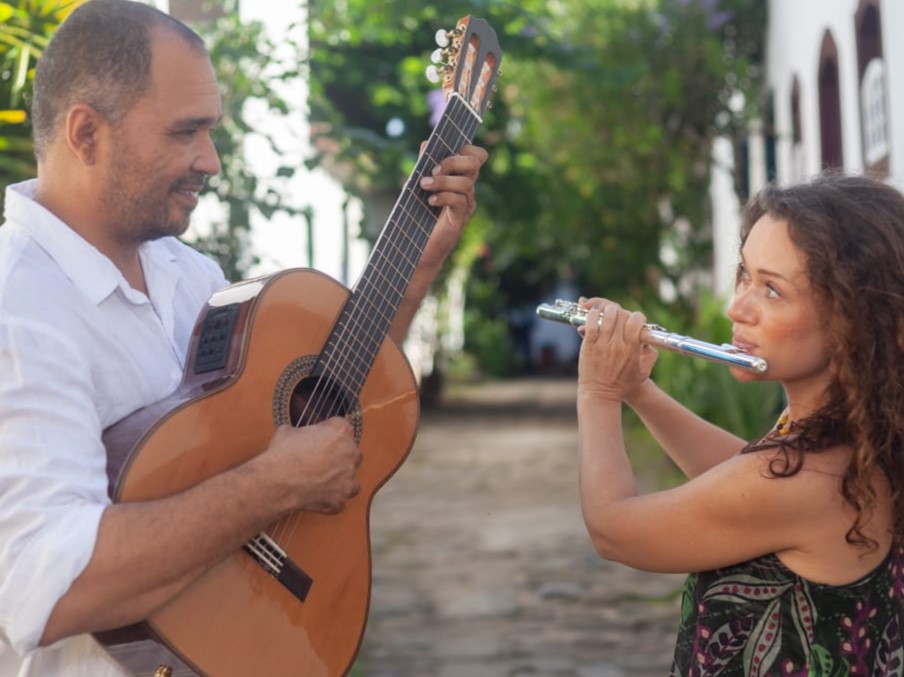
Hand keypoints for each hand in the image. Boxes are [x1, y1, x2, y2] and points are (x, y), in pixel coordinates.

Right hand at [262, 418, 361, 514]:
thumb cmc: (283, 454)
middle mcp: (350, 454)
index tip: (319, 437)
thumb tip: (296, 435)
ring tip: (323, 481)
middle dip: (339, 456)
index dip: (328, 432)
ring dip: (340, 479)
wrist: (278, 481)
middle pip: (351, 453)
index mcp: (340, 432)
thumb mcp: (288, 431)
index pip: (341, 427)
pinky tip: (317, 495)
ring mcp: (348, 478)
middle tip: (321, 460)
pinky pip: (340, 499)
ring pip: (351, 478)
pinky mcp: (341, 499)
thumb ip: (301, 432)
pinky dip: (331, 498)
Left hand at [418, 144, 487, 268]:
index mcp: (459, 177)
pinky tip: (430, 201)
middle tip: (434, 170)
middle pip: (475, 163)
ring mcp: (466, 204)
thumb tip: (426, 143)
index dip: (467, 148)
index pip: (476, 155)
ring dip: (442, 181)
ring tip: (424, 186)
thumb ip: (424, 165)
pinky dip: (444, 197)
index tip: (444, 153)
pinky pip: (459, 201)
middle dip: (453, 161)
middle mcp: (467, 189)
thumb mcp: (417, 185)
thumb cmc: (418, 214)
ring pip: (466, 183)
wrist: (416, 247)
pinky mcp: (460, 218)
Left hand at [577, 298, 657, 401]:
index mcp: (632, 349)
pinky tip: (592, 312)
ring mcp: (602, 345)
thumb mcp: (644, 373)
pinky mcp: (589, 346)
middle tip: (619, 317)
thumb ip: (651, 356)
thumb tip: (649, 341)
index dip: (637, 316)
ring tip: (606, 311)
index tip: (634, 319)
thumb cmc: (623, 386)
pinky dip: (591, 315)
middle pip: (622, 316)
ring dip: (607, 310)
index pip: (636, 321)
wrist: (600, 395)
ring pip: (606, 317)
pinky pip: (591, 324)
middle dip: (622, 312)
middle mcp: (618, 345)